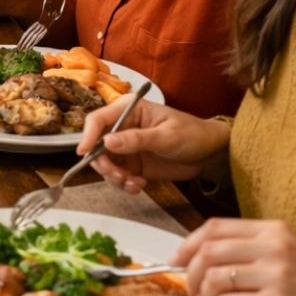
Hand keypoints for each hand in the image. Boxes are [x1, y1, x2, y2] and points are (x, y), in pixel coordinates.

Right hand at [76, 97, 229, 191]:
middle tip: (120, 176)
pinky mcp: (132, 164)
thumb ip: (138, 139)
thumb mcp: (167, 136)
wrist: (211, 154)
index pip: (97, 120)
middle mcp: (122, 127)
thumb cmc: (193, 134)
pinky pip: (117, 175)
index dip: (87, 136)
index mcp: (128, 110)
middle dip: (104, 164)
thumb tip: (108, 142)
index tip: (84, 154)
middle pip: (96, 145)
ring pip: (104, 163)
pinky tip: (139, 186)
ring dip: (114, 177)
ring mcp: (125, 147)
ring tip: (133, 184)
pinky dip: (124, 184)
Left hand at [171, 218, 295, 295]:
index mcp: (273, 230)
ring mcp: (276, 275)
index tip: (177, 260)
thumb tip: (193, 253)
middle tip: (194, 290)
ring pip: (213, 280)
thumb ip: (245, 246)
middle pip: (208, 252)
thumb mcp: (283, 252)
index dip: (188, 244)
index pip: (214, 227)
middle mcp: (274, 247)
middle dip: (190, 274)